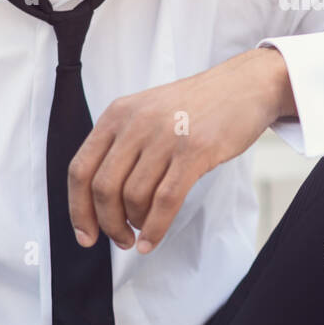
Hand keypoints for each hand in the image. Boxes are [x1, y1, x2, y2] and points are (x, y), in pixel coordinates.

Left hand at [67, 46, 296, 254]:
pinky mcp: (195, 151)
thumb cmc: (197, 106)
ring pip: (133, 197)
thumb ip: (123, 144)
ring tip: (142, 231)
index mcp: (118, 114)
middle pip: (103, 188)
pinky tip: (153, 239)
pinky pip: (165, 200)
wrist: (245, 85)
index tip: (85, 234)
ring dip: (134, 225)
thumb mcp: (147, 112)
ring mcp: (166, 136)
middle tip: (120, 238)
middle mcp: (136, 123)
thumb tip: (102, 200)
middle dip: (107, 224)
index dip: (78, 209)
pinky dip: (155, 228)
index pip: (81, 169)